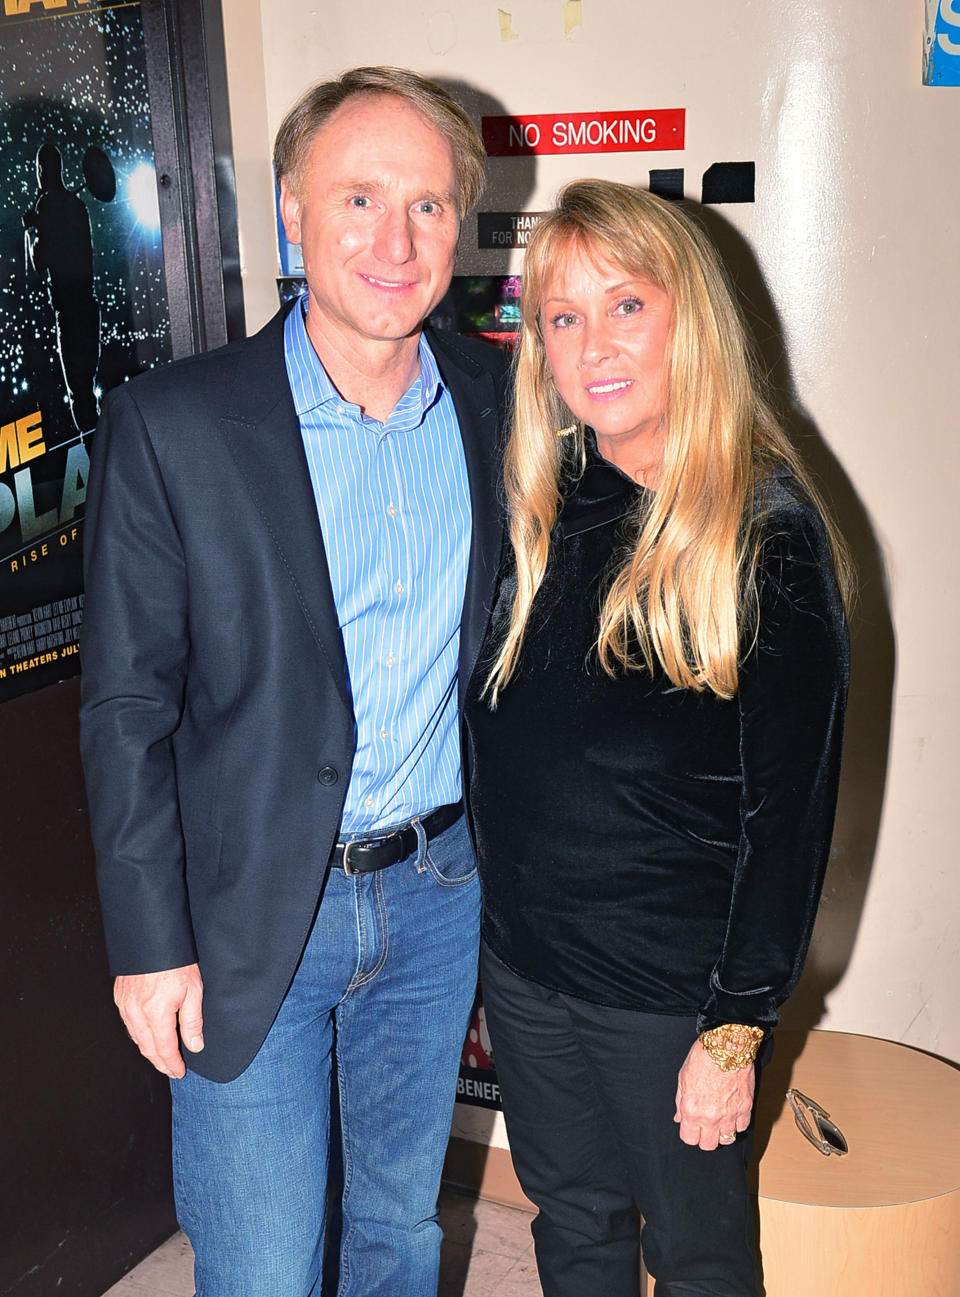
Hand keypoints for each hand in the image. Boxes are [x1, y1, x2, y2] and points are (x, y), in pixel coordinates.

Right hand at [113, 963, 203, 1078]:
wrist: (152, 936)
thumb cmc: (175, 959)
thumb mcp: (193, 989)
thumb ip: (192, 1021)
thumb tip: (195, 1045)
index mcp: (156, 1012)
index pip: (164, 1048)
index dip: (172, 1064)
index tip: (179, 1072)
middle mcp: (137, 1012)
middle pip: (147, 1047)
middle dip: (159, 1062)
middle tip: (170, 1069)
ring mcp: (125, 1004)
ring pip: (135, 1037)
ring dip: (148, 1050)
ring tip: (160, 1057)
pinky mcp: (120, 996)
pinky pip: (128, 1023)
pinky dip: (137, 1034)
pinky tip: (145, 1035)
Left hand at [674, 1039, 754, 1149]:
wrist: (726, 1046)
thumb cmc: (702, 1058)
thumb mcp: (683, 1078)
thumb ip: (680, 1102)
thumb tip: (679, 1117)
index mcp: (691, 1111)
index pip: (689, 1139)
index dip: (690, 1133)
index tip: (691, 1127)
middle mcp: (710, 1117)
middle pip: (708, 1145)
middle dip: (705, 1137)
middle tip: (706, 1126)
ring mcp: (730, 1115)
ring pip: (727, 1139)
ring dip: (723, 1132)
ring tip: (720, 1119)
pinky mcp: (746, 1108)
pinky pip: (742, 1127)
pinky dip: (737, 1123)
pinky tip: (733, 1113)